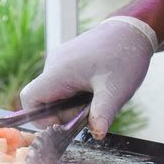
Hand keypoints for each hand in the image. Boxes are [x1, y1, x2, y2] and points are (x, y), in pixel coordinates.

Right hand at [20, 17, 155, 138]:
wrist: (134, 28)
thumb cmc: (124, 56)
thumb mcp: (116, 90)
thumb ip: (102, 114)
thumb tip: (97, 135)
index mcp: (58, 72)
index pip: (29, 99)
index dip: (41, 118)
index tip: (65, 124)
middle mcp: (53, 65)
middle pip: (43, 100)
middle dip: (63, 113)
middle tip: (90, 112)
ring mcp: (59, 61)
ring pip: (54, 93)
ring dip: (71, 103)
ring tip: (97, 98)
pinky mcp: (67, 60)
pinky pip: (62, 84)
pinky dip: (75, 93)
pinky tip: (95, 89)